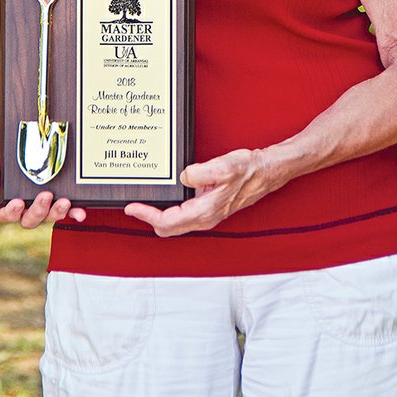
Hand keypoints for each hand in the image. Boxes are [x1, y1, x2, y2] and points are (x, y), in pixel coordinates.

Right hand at [0, 124, 85, 227]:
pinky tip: (80, 212)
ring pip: (47, 216)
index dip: (9, 213)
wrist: (32, 121)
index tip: (19, 202)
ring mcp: (44, 199)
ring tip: (64, 201)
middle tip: (45, 195)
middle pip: (28, 219)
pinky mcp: (60, 194)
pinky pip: (67, 209)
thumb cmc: (9, 136)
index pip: (2, 212)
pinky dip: (73, 213)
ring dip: (56, 213)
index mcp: (5, 193)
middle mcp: (25, 200)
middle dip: (37, 211)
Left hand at [124, 148, 275, 236]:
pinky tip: (167, 196)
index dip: (146, 216)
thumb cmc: (247, 170)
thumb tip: (183, 177)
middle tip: (134, 206)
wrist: (265, 173)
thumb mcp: (222, 167)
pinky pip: (183, 215)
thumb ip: (199, 173)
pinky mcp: (209, 209)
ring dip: (159, 216)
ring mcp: (207, 215)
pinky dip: (170, 210)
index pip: (166, 222)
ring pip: (175, 224)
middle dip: (148, 219)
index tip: (131, 208)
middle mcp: (204, 218)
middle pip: (167, 229)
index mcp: (204, 212)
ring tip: (145, 202)